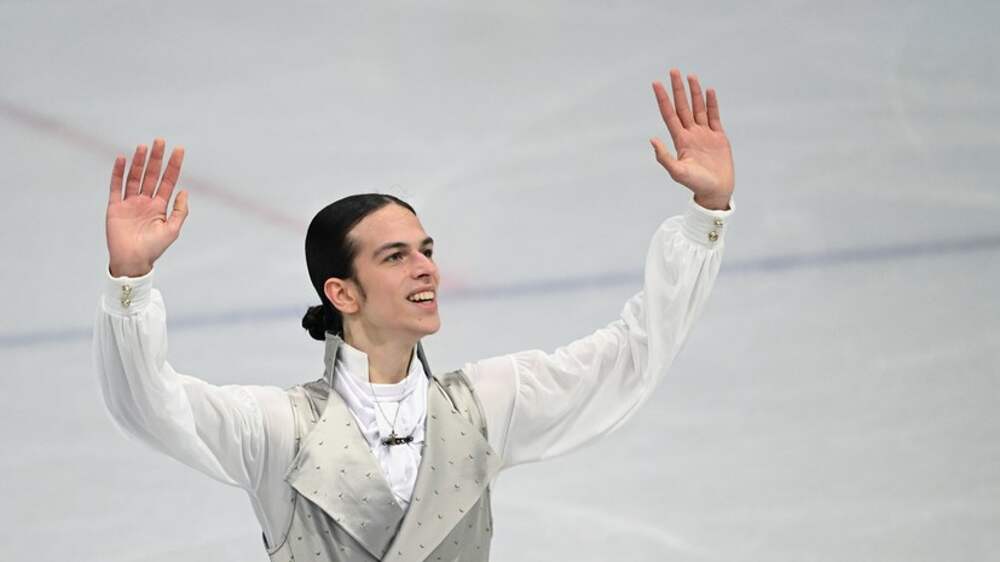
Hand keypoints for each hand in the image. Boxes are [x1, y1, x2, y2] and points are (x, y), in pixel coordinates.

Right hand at [106, 138, 188, 276]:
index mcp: (160, 206)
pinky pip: (116, 187)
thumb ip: (180, 211)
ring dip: (138, 162)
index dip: (173, 165)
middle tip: (160, 141)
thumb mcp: (172, 229)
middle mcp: (145, 201)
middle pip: (151, 175)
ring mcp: (130, 203)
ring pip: (134, 177)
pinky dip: (118, 173)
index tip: (179, 150)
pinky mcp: (115, 207)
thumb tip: (184, 191)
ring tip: (143, 147)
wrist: (133, 261)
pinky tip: (122, 159)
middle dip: (156, 158)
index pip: (168, 181)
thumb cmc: (154, 248)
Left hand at [650, 69, 733, 209]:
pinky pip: (714, 116)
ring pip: (698, 108)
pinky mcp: (718, 137)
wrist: (715, 191)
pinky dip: (712, 104)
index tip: (656, 83)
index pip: (670, 114)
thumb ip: (664, 157)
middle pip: (683, 106)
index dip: (663, 99)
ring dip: (694, 93)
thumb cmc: (696, 184)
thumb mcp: (677, 172)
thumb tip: (652, 140)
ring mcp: (705, 134)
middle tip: (673, 71)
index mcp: (680, 140)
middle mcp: (691, 134)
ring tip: (691, 76)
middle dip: (678, 89)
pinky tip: (709, 91)